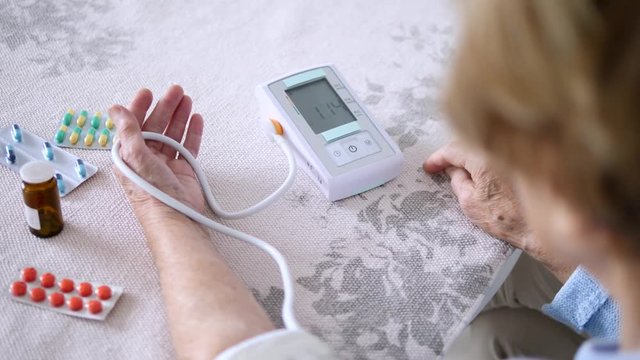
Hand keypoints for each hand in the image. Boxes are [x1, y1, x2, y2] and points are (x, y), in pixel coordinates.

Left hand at [110, 85, 205, 222]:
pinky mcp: (184, 170)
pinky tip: (196, 119)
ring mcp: (166, 164)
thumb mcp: (135, 158)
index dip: (140, 107)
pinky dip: (193, 132)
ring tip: (187, 100)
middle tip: (176, 91)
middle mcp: (147, 158)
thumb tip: (116, 109)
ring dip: (179, 116)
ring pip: (173, 134)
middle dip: (165, 107)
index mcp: (129, 155)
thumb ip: (128, 131)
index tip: (148, 92)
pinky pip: (188, 146)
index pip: (133, 125)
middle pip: (156, 126)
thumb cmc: (151, 194)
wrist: (175, 216)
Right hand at [424, 142, 528, 246]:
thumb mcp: (470, 203)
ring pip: (483, 144)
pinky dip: (484, 155)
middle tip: (441, 167)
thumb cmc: (507, 219)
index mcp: (482, 158)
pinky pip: (497, 150)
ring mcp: (512, 152)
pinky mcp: (522, 159)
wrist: (541, 227)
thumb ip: (457, 180)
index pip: (453, 150)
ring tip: (459, 168)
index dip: (438, 158)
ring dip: (469, 153)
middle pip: (468, 142)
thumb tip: (453, 169)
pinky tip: (480, 168)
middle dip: (453, 154)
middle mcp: (499, 149)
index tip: (430, 167)